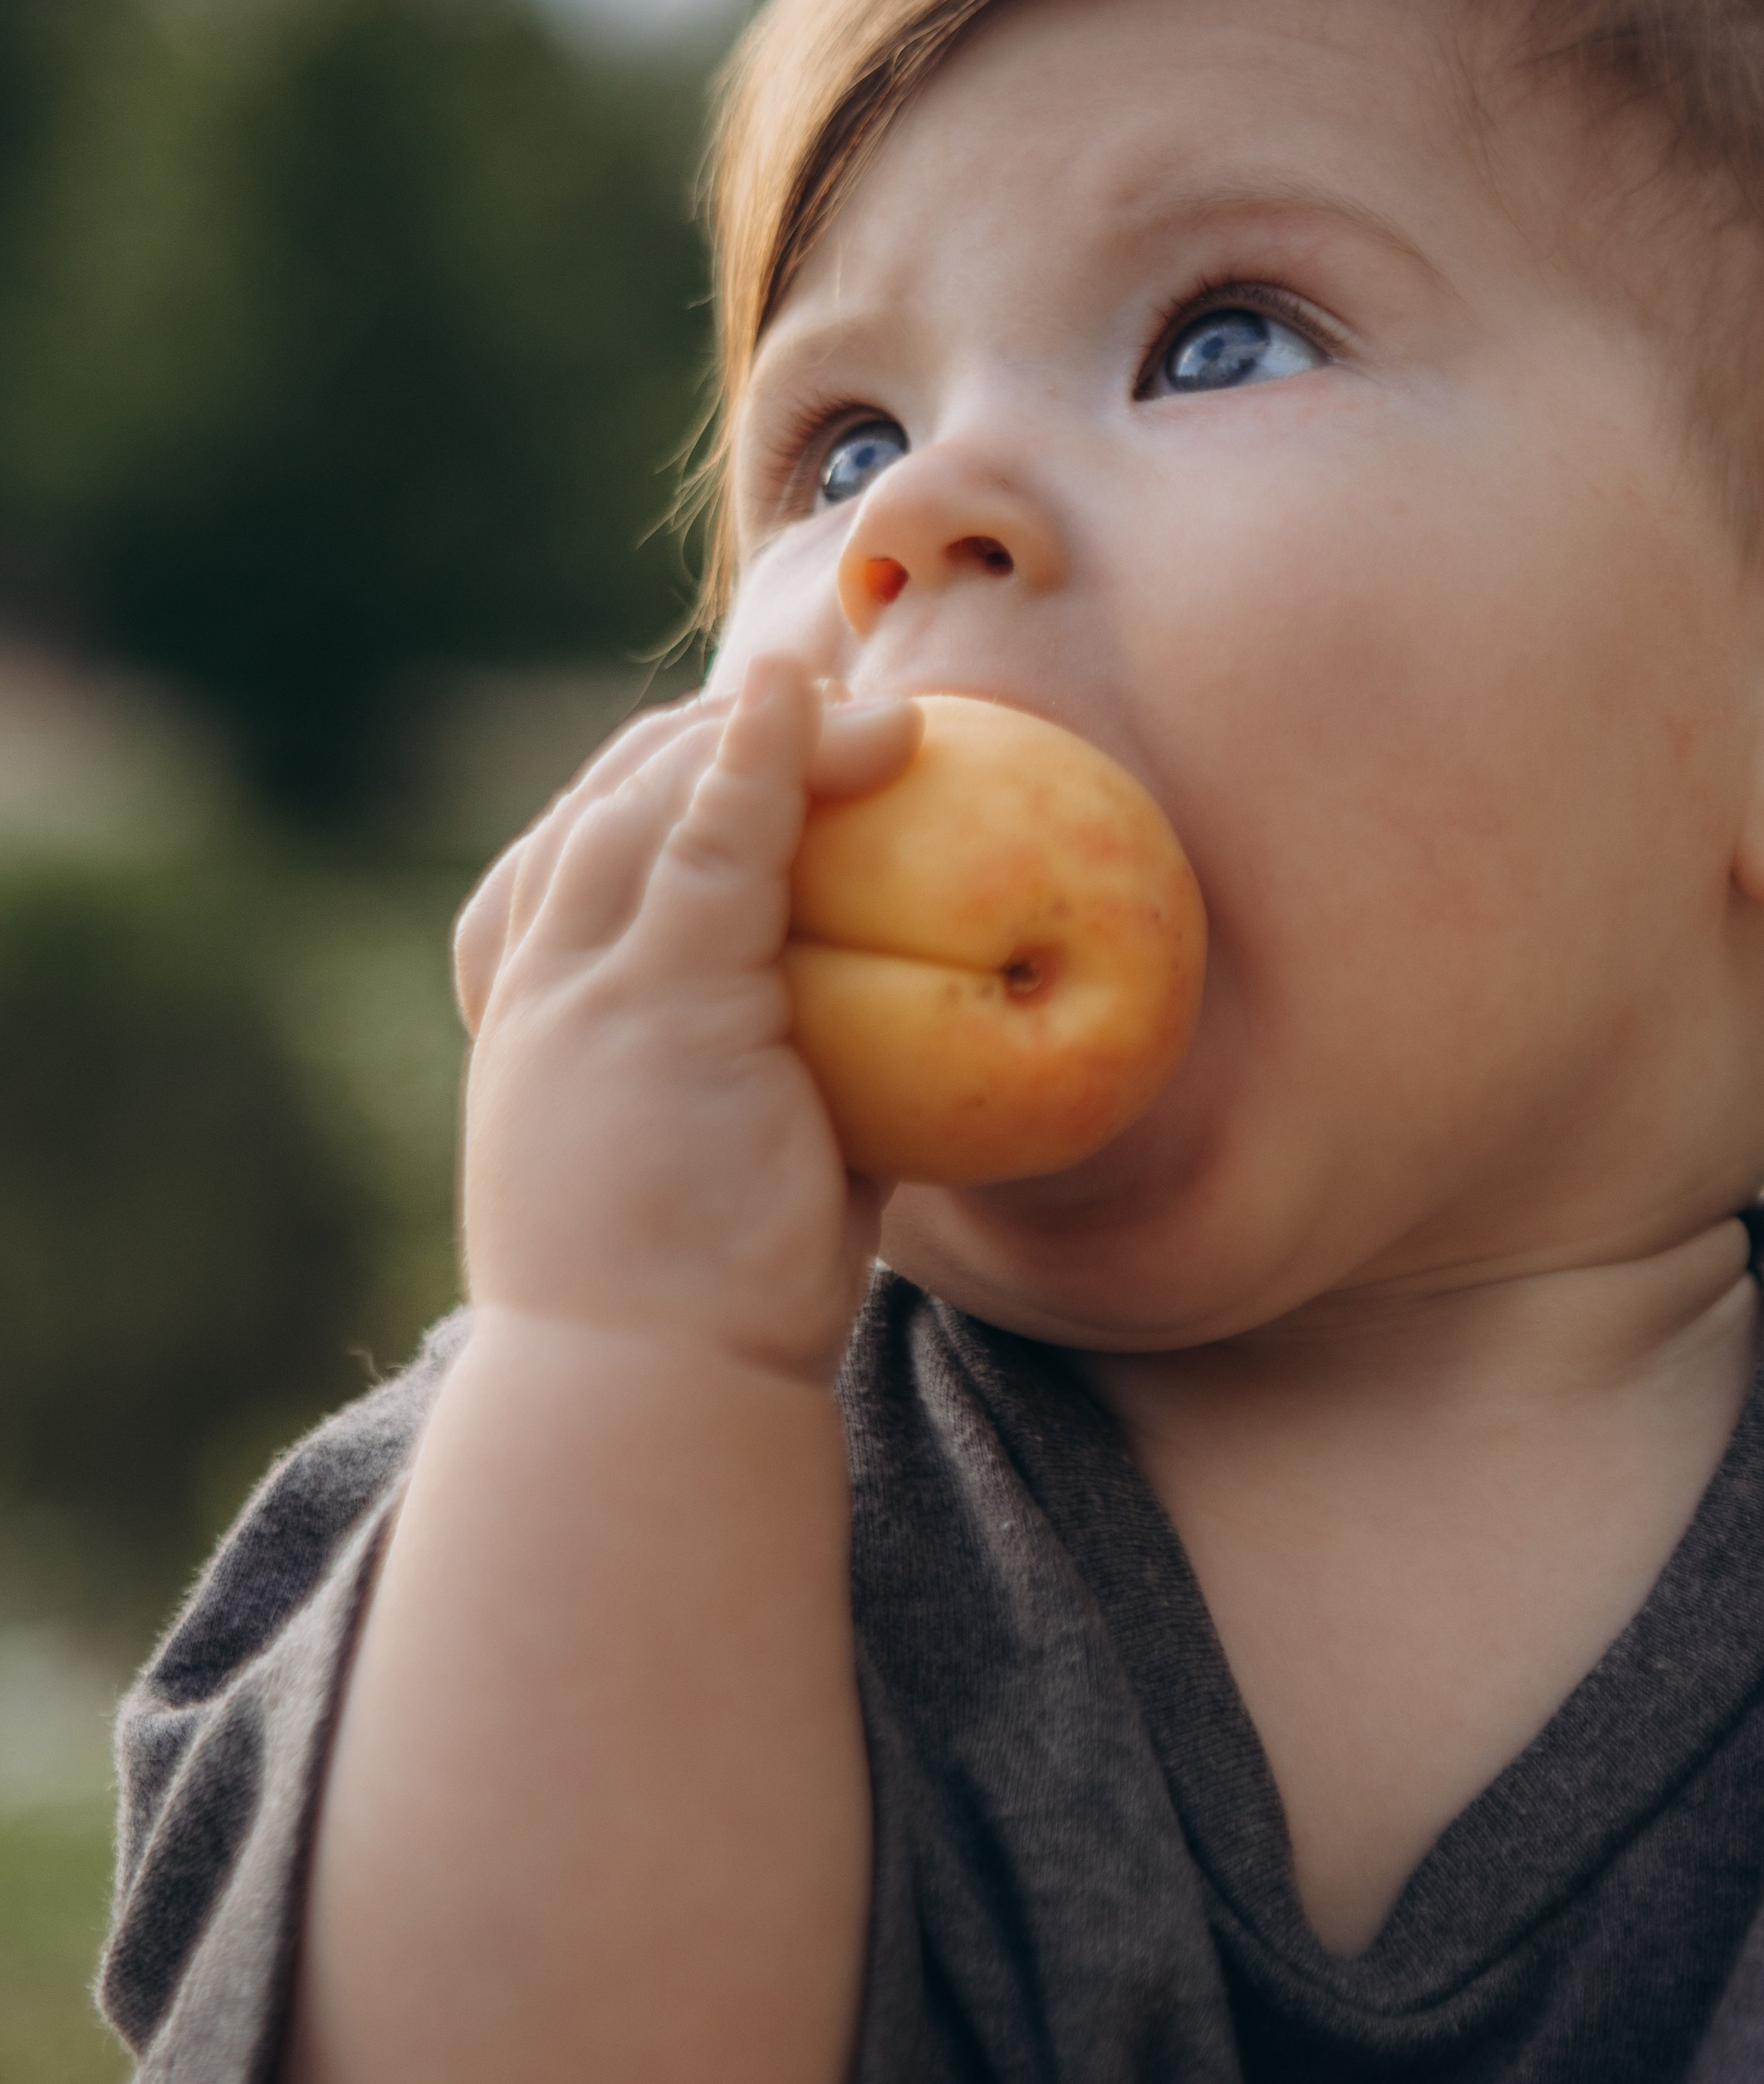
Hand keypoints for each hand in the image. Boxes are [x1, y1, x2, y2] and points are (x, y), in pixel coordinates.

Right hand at [453, 657, 917, 1382]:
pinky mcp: (652, 1002)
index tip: (750, 759)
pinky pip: (706, 844)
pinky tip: (803, 696)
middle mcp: (541, 991)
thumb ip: (798, 1097)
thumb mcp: (746, 1176)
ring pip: (644, 804)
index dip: (660, 790)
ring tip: (843, 687)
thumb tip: (904, 1072)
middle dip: (701, 736)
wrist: (650, 1397)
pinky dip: (753, 757)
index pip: (580, 864)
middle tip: (817, 697)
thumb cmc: (708, 1317)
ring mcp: (584, 990)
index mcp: (539, 1027)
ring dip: (746, 730)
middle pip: (605, 811)